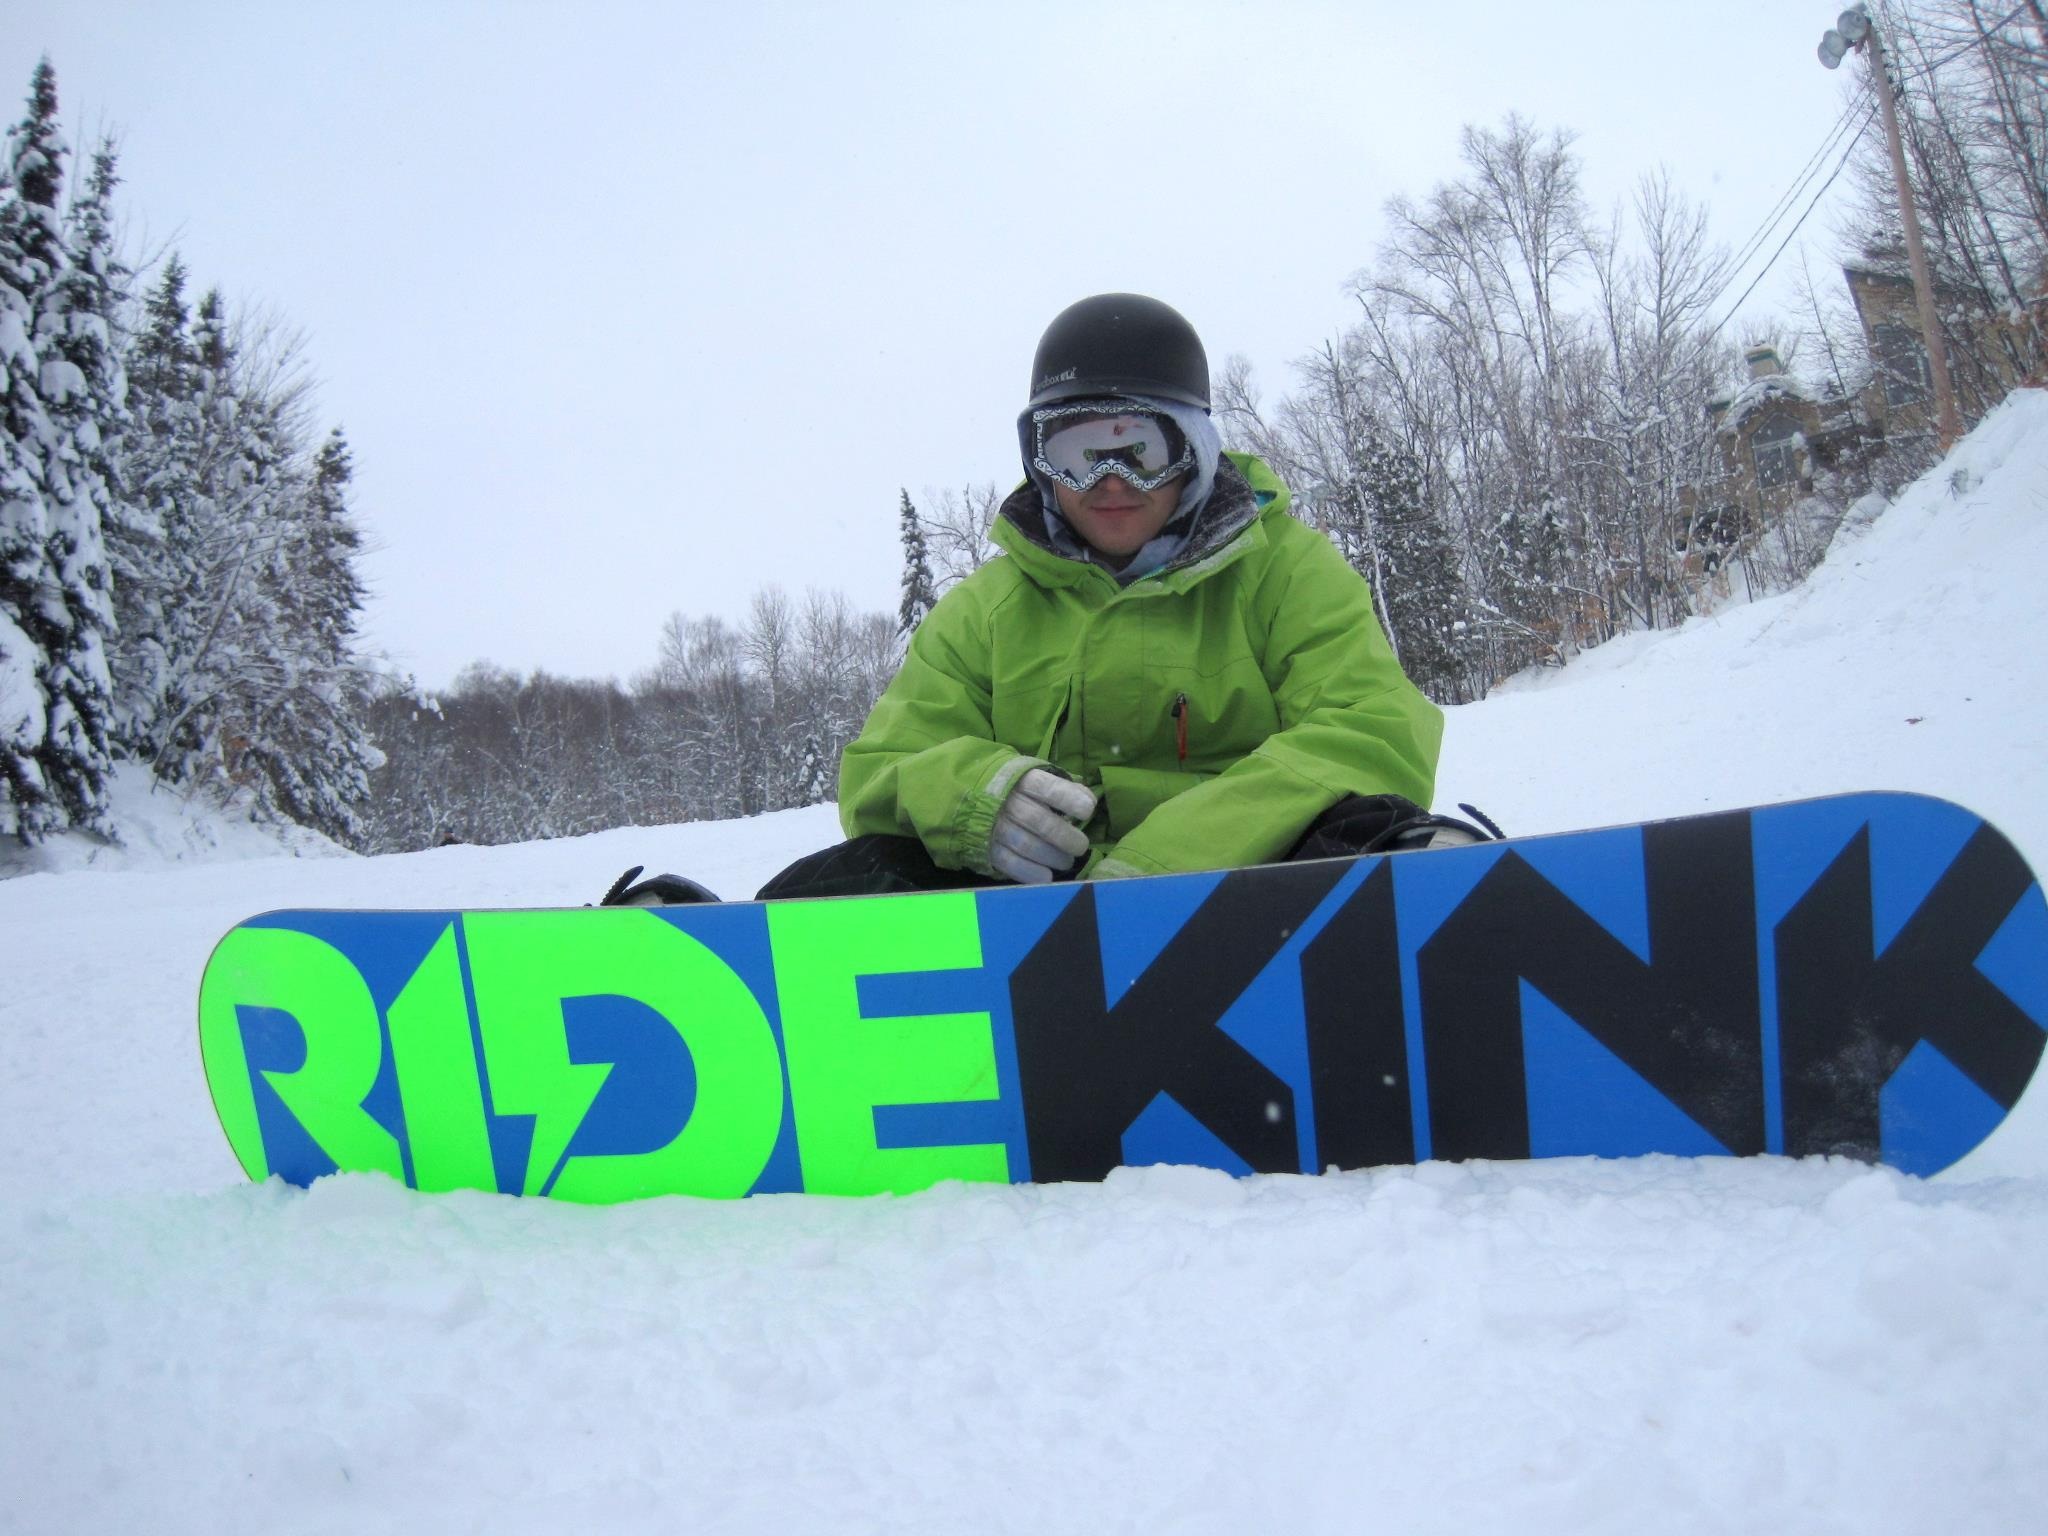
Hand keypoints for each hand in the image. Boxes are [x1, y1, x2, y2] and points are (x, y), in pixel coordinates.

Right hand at [990, 768, 1096, 883]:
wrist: (975, 797)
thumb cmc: (1019, 789)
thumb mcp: (1039, 778)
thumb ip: (1065, 788)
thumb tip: (1089, 801)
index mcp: (1023, 781)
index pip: (1048, 789)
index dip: (1070, 800)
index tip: (1087, 811)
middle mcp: (1008, 803)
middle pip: (1040, 822)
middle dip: (1066, 837)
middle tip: (1080, 846)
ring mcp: (995, 827)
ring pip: (1028, 846)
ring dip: (1053, 858)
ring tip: (1066, 861)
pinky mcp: (988, 848)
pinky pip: (1010, 864)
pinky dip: (1031, 873)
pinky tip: (1047, 876)